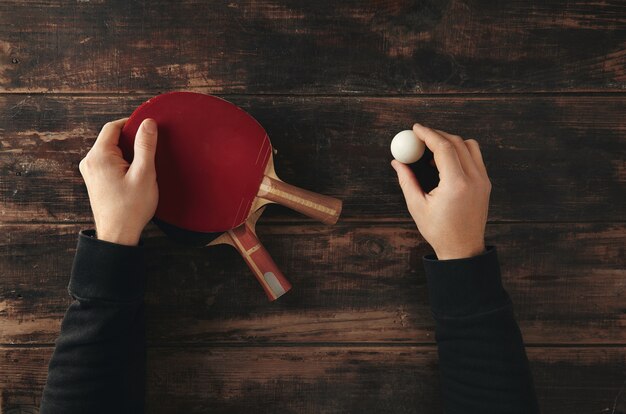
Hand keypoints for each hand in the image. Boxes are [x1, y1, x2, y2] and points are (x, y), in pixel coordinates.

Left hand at [79, 118, 158, 245]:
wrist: (118, 234)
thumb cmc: (131, 208)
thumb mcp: (144, 174)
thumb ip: (145, 146)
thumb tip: (148, 123)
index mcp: (99, 156)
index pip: (113, 127)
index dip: (131, 123)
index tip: (148, 128)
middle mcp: (90, 161)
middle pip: (111, 138)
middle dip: (131, 140)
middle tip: (150, 149)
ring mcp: (90, 171)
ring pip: (111, 151)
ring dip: (128, 153)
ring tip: (144, 165)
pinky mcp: (95, 180)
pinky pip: (109, 162)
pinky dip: (123, 162)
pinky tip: (135, 174)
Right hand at [391, 124, 490, 259]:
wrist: (463, 250)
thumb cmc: (439, 231)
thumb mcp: (417, 206)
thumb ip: (407, 180)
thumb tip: (397, 162)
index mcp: (456, 184)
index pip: (443, 147)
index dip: (428, 134)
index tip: (415, 129)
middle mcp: (473, 179)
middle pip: (457, 142)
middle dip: (437, 135)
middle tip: (420, 137)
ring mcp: (483, 180)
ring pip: (469, 146)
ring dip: (451, 142)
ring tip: (432, 151)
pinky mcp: (486, 184)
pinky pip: (474, 157)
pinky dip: (460, 152)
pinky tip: (445, 162)